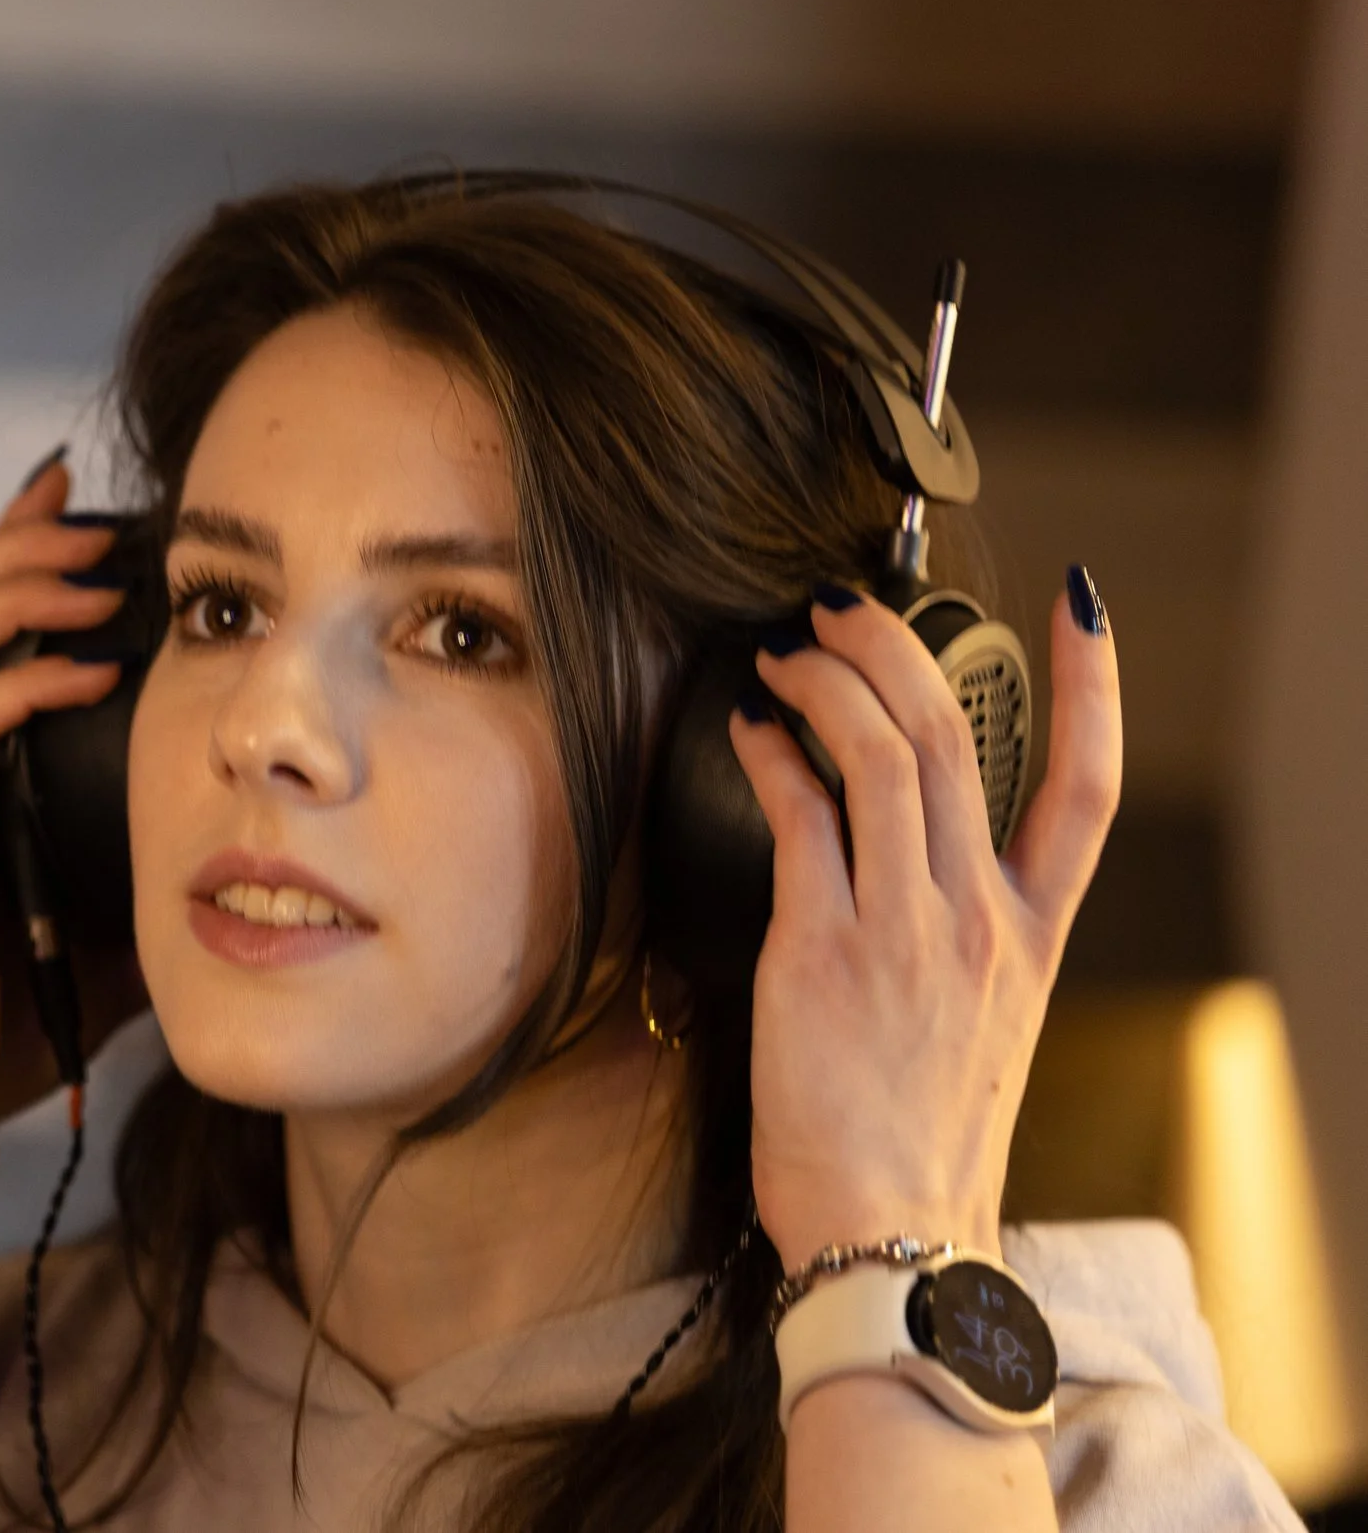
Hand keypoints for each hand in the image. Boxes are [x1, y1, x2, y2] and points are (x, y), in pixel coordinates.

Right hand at [0, 452, 126, 1104]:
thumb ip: (144, 864)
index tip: (67, 497)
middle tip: (82, 513)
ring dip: (11, 590)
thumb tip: (241, 851)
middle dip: (9, 544)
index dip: (6, 553)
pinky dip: (26, 683)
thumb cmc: (7, 1020)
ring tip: (89, 572)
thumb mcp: (104, 920)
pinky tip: (93, 671)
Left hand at [731, 571, 1121, 1269]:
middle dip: (895, 646)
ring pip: (884, 757)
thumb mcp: (976, 1028)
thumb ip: (955, 936)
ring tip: (783, 655)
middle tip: (839, 608)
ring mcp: (907, 932)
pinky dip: (772, 758)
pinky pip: (802, 819)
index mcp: (1030, 938)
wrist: (890, 1234)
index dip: (1095, 687)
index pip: (1086, 789)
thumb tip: (896, 865)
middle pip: (956, 738)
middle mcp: (980, 922)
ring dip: (825, 683)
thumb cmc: (915, 1142)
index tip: (1079, 609)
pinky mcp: (824, 952)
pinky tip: (747, 734)